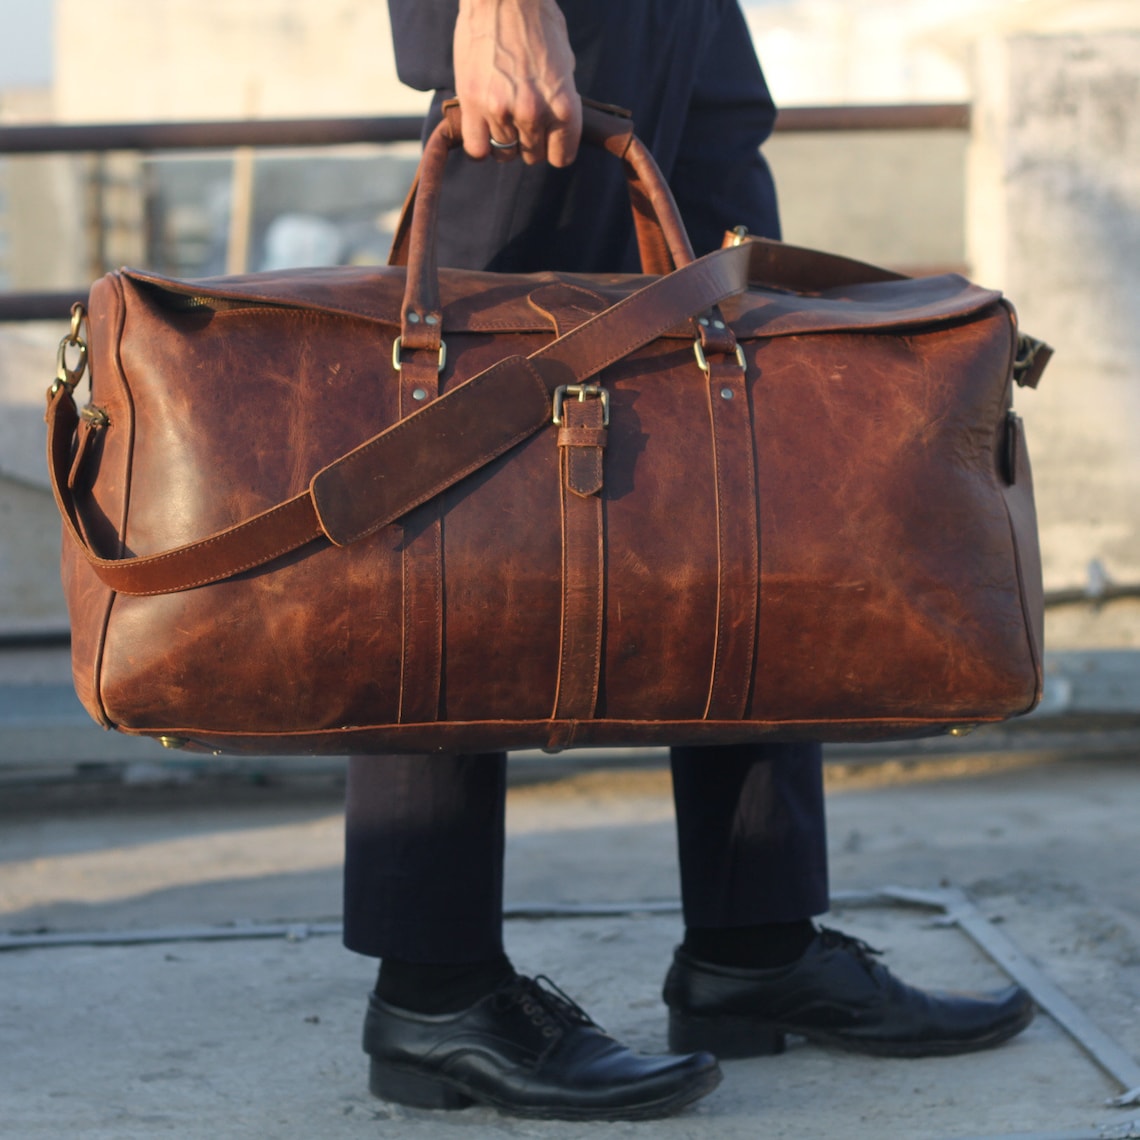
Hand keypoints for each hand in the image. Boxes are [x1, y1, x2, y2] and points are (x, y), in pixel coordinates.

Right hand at [453, 0, 581, 165]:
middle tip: (522, 119)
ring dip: (504, 138)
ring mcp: (501, 110)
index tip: (548, 139)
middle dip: (529, 142)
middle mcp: (533, 112)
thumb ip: (560, 100)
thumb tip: (556, 127)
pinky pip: (477, 148)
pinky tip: (482, 130)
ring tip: (501, 114)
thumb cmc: (537, 22)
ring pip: (504, 151)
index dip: (555, 148)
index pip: (561, 157)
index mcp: (563, 104)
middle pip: (532, 155)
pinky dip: (480, 146)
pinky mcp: (472, 103)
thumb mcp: (564, 63)